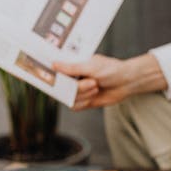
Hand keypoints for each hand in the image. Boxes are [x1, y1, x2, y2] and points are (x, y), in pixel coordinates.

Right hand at [53, 52, 167, 109]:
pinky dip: (84, 102)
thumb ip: (72, 67)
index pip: (54, 70)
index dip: (49, 74)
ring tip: (96, 86)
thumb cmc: (110, 69)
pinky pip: (75, 106)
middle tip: (92, 82)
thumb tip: (54, 65)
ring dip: (83, 94)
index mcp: (72, 64)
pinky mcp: (84, 101)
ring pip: (69, 97)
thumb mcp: (91, 66)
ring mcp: (77, 90)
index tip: (44, 75)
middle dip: (77, 87)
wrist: (126, 82)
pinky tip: (94, 96)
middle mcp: (72, 77)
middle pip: (61, 87)